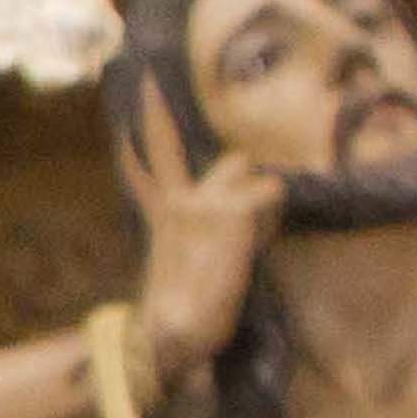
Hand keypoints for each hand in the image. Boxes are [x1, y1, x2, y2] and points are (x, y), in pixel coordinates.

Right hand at [119, 79, 280, 388]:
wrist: (172, 334)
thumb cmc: (176, 318)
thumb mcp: (176, 274)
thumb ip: (185, 244)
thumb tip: (201, 242)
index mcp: (161, 217)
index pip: (144, 166)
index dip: (143, 127)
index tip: (143, 85)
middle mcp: (177, 203)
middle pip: (167, 143)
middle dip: (159, 116)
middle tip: (150, 82)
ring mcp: (202, 205)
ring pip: (240, 165)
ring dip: (255, 189)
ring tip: (256, 227)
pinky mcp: (230, 215)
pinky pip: (269, 194)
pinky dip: (273, 215)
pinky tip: (262, 241)